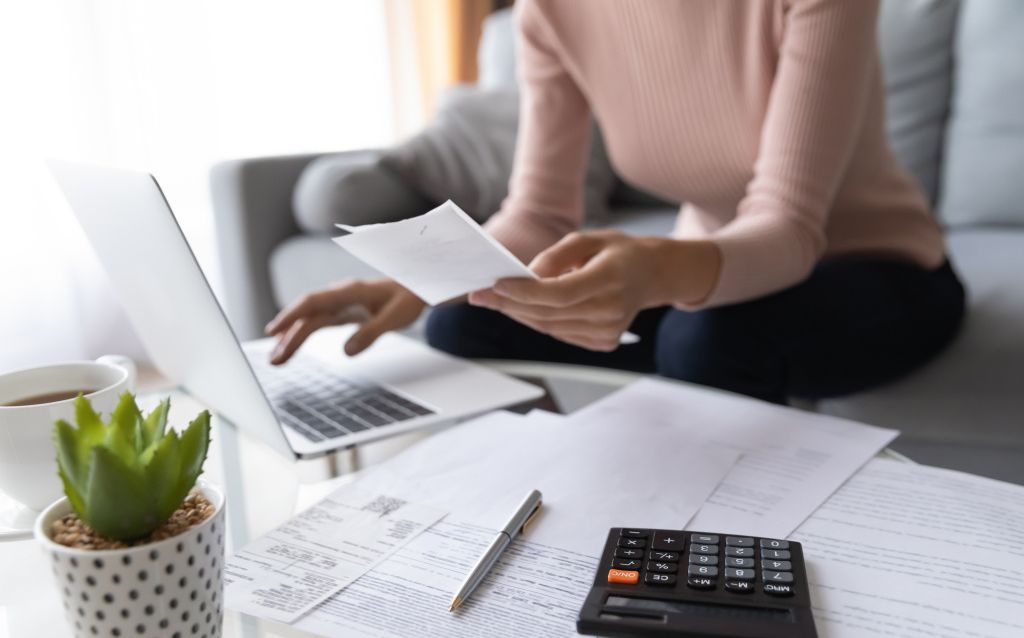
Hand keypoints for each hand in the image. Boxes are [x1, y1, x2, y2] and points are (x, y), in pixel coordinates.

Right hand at [265, 278, 424, 363]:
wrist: (417, 287)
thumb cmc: (409, 299)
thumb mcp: (396, 317)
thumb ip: (372, 333)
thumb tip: (346, 352)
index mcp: (350, 291)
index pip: (313, 302)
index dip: (292, 316)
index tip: (275, 331)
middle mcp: (340, 295)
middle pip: (307, 314)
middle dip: (288, 335)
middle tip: (274, 359)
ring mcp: (339, 302)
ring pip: (309, 319)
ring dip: (291, 337)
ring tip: (275, 359)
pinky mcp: (342, 311)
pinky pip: (317, 322)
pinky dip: (302, 333)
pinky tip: (289, 344)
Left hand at [468, 230, 718, 351]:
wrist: (653, 276)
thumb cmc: (618, 252)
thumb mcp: (590, 238)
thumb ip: (557, 255)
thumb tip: (527, 275)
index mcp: (610, 278)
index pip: (560, 293)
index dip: (524, 292)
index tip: (495, 284)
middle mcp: (611, 309)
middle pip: (548, 313)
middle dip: (509, 304)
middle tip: (479, 295)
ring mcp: (609, 331)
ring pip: (549, 327)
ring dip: (519, 314)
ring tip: (494, 300)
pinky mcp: (604, 342)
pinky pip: (560, 333)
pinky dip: (538, 321)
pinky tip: (523, 309)